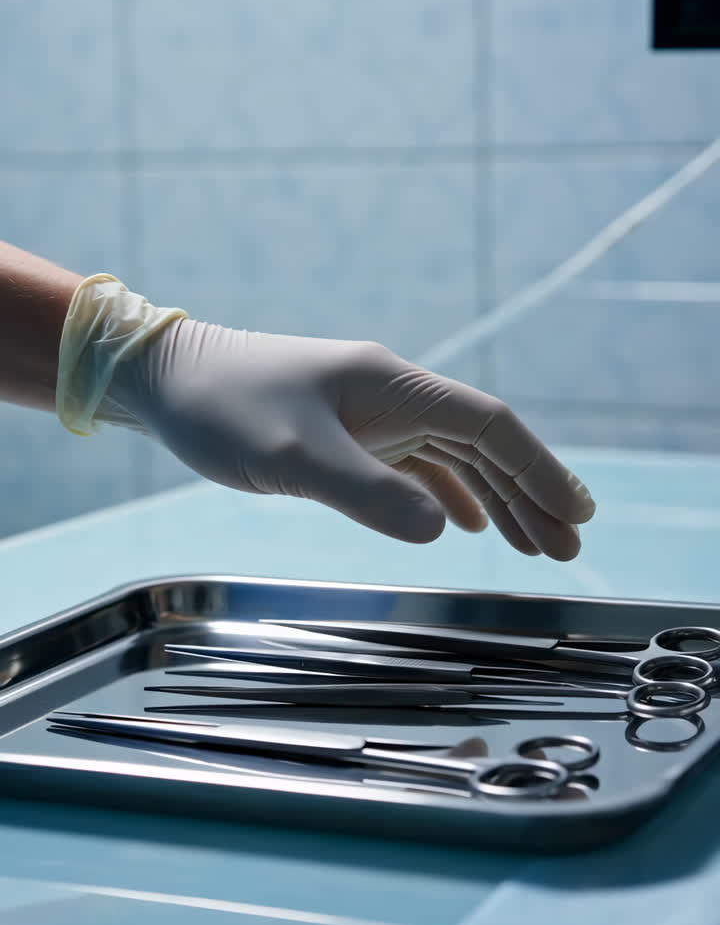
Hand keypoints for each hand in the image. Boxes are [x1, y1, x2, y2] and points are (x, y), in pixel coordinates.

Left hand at [107, 320, 594, 557]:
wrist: (167, 380)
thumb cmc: (225, 409)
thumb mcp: (294, 456)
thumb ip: (368, 494)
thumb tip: (443, 532)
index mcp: (393, 385)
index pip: (489, 425)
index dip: (539, 469)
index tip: (578, 512)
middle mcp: (393, 394)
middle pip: (484, 442)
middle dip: (532, 492)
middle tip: (572, 544)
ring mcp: (373, 413)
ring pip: (456, 456)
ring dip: (498, 499)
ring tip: (537, 544)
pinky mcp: (350, 432)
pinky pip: (419, 464)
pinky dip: (451, 494)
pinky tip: (465, 525)